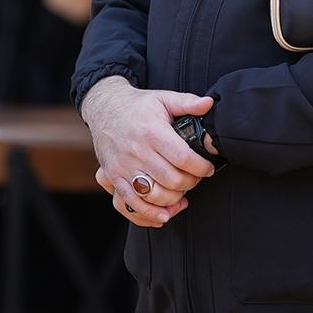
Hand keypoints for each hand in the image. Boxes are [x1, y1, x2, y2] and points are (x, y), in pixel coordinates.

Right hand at [80, 76, 215, 227]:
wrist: (104, 107)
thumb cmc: (137, 106)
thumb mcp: (163, 98)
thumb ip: (188, 102)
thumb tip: (209, 104)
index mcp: (152, 131)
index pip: (183, 157)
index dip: (201, 167)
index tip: (208, 168)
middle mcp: (137, 150)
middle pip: (171, 180)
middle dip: (191, 183)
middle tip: (196, 178)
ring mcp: (123, 166)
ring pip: (154, 195)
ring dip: (174, 200)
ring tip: (182, 192)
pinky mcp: (114, 176)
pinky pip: (131, 203)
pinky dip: (149, 214)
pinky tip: (164, 214)